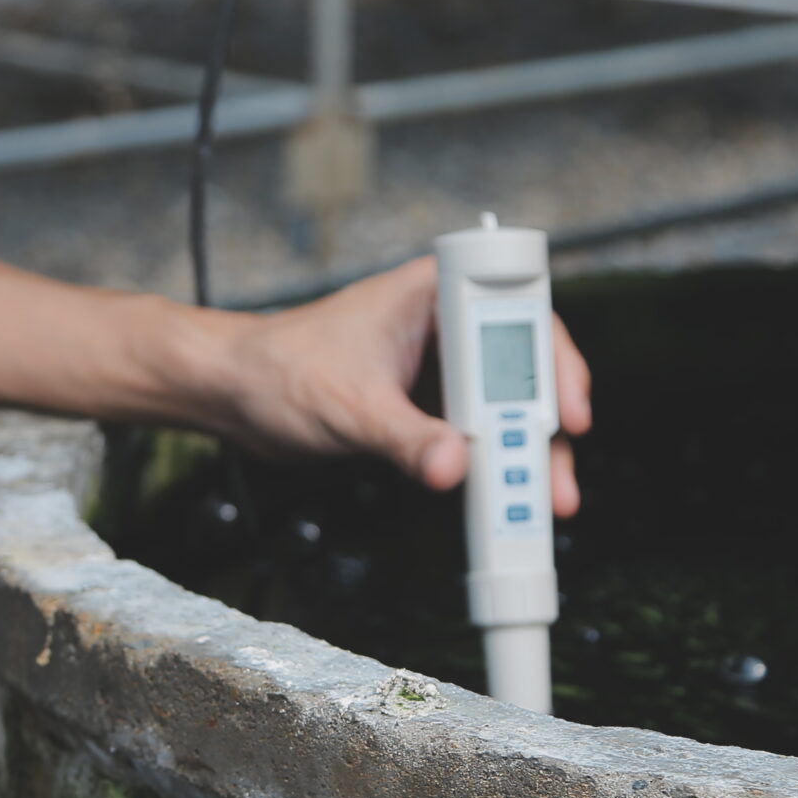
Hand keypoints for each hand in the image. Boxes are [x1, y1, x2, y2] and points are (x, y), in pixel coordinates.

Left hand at [217, 256, 591, 514]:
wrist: (230, 392)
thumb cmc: (276, 369)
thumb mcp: (348, 406)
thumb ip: (403, 438)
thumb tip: (454, 468)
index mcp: (435, 293)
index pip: (519, 315)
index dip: (553, 365)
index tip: (567, 414)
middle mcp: (446, 326)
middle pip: (524, 370)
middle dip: (546, 427)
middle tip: (558, 480)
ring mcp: (438, 368)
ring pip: (506, 408)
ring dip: (526, 455)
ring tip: (546, 504)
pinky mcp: (425, 406)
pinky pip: (476, 435)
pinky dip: (494, 466)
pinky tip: (507, 500)